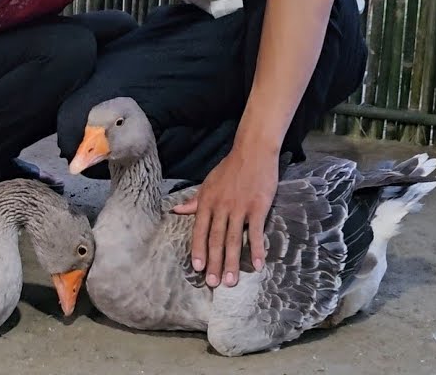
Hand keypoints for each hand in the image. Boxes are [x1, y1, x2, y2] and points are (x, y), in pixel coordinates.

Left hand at [171, 148, 277, 287]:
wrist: (253, 152)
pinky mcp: (258, 207)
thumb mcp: (208, 183)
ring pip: (234, 239)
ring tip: (231, 281)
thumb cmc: (230, 168)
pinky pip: (256, 232)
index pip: (199, 230)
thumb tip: (177, 210)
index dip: (198, 250)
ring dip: (233, 262)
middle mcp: (221, 207)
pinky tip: (258, 264)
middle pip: (216, 239)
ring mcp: (239, 208)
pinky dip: (257, 249)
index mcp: (207, 202)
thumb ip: (194, 200)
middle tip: (213, 283)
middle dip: (214, 263)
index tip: (196, 268)